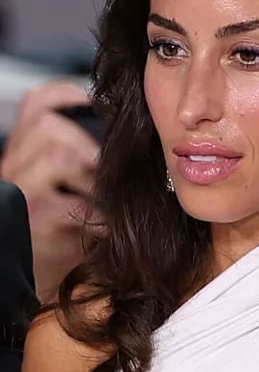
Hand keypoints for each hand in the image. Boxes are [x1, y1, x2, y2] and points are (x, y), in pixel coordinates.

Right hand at [0, 81, 98, 301]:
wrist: (32, 276)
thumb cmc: (56, 229)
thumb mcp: (60, 185)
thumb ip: (79, 157)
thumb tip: (131, 134)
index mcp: (23, 155)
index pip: (35, 105)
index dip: (63, 94)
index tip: (90, 101)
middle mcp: (14, 170)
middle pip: (49, 128)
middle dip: (84, 145)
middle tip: (98, 169)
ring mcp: (22, 195)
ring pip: (57, 156)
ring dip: (90, 175)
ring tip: (96, 196)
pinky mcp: (37, 222)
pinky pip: (76, 202)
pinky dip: (98, 213)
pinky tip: (102, 223)